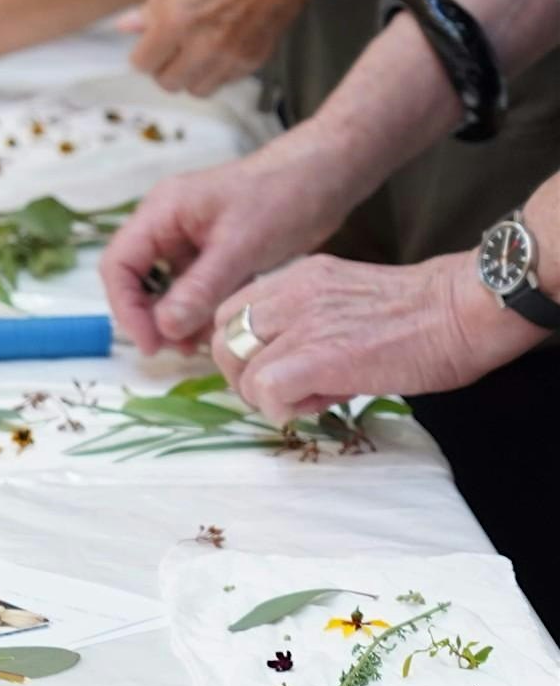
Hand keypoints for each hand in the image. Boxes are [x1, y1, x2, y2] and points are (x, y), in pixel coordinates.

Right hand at [98, 140, 357, 355]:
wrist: (325, 175)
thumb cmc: (281, 197)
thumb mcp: (240, 246)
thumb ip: (200, 288)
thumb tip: (165, 329)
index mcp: (161, 212)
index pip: (119, 263)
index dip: (126, 307)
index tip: (152, 343)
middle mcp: (167, 225)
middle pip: (136, 278)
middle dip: (151, 316)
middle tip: (176, 350)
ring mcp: (190, 238)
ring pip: (167, 287)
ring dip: (178, 318)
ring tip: (201, 345)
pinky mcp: (215, 251)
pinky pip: (195, 287)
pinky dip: (202, 310)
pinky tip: (219, 329)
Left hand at [124, 0, 319, 95]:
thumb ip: (153, 4)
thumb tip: (128, 25)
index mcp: (178, 18)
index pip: (143, 63)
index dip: (143, 52)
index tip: (148, 43)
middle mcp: (205, 44)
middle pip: (168, 83)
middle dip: (164, 66)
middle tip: (171, 45)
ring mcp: (233, 55)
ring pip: (197, 89)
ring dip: (191, 74)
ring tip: (196, 47)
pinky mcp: (257, 58)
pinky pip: (225, 81)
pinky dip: (218, 70)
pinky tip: (220, 44)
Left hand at [209, 251, 541, 423]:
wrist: (463, 310)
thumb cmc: (422, 317)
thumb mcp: (346, 303)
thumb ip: (308, 324)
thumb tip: (287, 370)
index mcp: (296, 278)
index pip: (231, 311)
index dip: (241, 348)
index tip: (269, 369)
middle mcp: (290, 294)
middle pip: (222, 338)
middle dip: (241, 374)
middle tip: (280, 392)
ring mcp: (302, 323)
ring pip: (239, 366)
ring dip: (263, 394)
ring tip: (306, 398)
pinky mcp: (319, 357)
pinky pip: (266, 387)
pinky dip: (280, 407)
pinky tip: (315, 406)